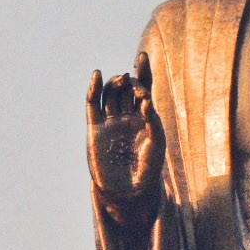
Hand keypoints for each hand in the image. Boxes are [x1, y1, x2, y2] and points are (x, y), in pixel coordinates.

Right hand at [87, 55, 164, 218]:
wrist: (128, 192)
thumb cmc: (147, 170)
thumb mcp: (157, 143)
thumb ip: (153, 120)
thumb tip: (145, 99)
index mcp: (145, 117)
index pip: (144, 88)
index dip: (143, 71)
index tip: (142, 57)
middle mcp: (127, 116)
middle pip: (126, 88)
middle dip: (131, 81)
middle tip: (136, 85)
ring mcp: (110, 121)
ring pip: (110, 93)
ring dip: (115, 83)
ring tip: (122, 81)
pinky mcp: (95, 128)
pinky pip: (92, 104)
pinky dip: (93, 89)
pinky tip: (97, 76)